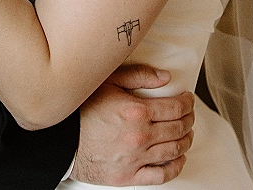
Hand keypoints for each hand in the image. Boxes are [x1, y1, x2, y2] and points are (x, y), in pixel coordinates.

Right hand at [72, 65, 193, 185]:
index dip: (187, 102)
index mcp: (136, 111)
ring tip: (186, 134)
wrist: (63, 139)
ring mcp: (136, 159)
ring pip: (174, 151)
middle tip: (189, 114)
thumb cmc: (81, 110)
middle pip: (178, 129)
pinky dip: (175, 167)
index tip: (188, 99)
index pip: (175, 108)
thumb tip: (164, 77)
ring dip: (185, 141)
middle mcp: (139, 136)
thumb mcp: (108, 82)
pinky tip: (178, 159)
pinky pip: (161, 175)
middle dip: (189, 119)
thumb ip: (138, 76)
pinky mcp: (129, 176)